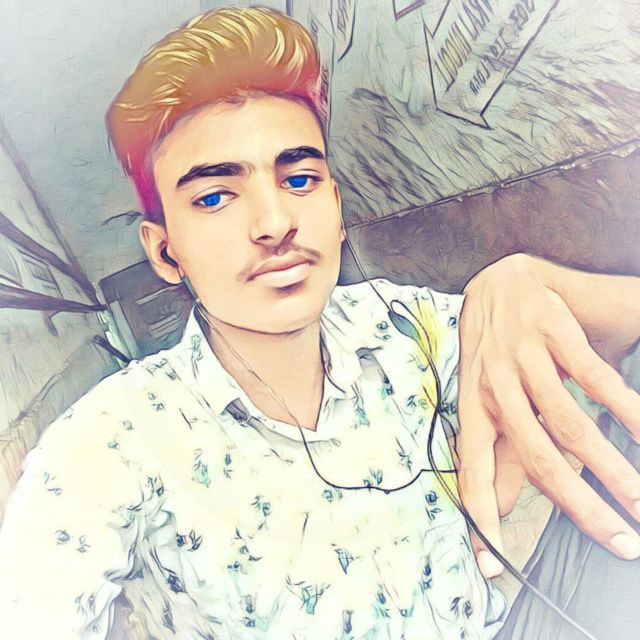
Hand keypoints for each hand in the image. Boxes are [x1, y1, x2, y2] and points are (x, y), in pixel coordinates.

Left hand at [457, 253, 639, 577]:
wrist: (497, 281)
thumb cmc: (495, 353)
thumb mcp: (487, 401)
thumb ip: (498, 452)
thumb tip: (499, 507)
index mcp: (473, 409)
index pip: (472, 473)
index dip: (480, 521)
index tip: (494, 568)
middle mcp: (493, 386)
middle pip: (538, 457)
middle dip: (579, 506)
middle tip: (619, 543)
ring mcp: (522, 357)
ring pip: (570, 422)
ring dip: (612, 467)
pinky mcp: (552, 331)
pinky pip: (594, 378)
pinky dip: (626, 408)